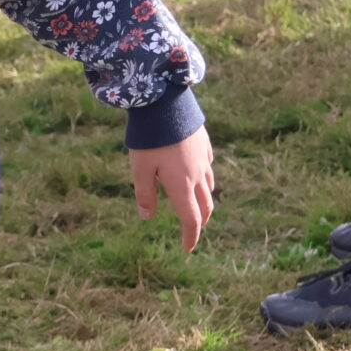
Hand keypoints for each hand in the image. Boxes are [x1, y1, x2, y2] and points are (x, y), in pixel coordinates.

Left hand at [130, 127, 215, 252]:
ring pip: (210, 186)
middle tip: (192, 229)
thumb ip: (145, 194)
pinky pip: (208, 166)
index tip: (187, 248)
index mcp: (182, 185)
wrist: (166, 102)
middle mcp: (198, 175)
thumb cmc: (149, 138)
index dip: (190, 237)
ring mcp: (204, 158)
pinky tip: (196, 173)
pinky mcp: (204, 143)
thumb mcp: (140, 168)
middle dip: (200, 221)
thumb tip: (147, 216)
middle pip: (206, 206)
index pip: (191, 219)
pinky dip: (204, 177)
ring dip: (204, 200)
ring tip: (195, 203)